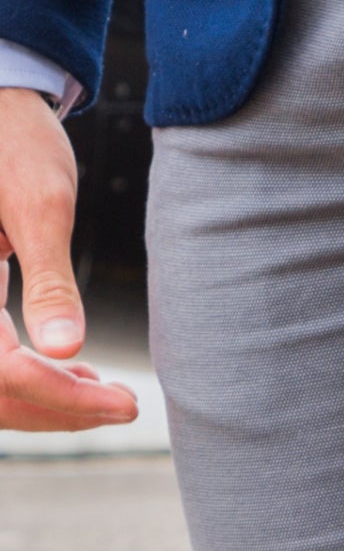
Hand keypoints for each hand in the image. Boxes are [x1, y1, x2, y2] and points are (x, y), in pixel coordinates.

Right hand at [0, 87, 136, 431]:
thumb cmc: (13, 142)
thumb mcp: (40, 207)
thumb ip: (50, 281)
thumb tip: (67, 349)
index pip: (0, 371)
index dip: (59, 397)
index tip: (123, 402)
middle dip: (57, 408)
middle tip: (125, 405)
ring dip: (45, 397)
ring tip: (106, 393)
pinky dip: (31, 374)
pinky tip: (77, 369)